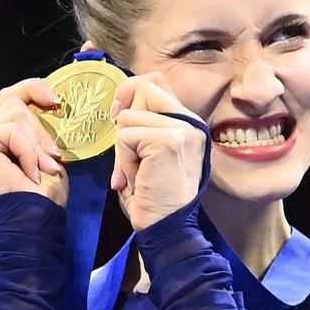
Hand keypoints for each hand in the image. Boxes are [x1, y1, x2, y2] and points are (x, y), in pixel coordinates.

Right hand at [0, 78, 68, 203]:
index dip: (33, 89)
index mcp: (2, 139)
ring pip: (14, 115)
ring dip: (36, 144)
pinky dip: (27, 151)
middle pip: (13, 102)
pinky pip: (10, 130)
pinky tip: (29, 173)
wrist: (34, 220)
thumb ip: (38, 129)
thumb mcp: (48, 154)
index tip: (57, 102)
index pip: (12, 98)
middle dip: (41, 129)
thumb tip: (50, 101)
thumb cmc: (44, 196)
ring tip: (44, 169)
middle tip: (54, 156)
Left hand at [109, 72, 208, 230]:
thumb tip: (120, 107)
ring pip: (129, 117)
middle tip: (127, 153)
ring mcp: (183, 129)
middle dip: (124, 119)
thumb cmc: (153, 196)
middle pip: (143, 87)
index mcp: (188, 122)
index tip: (118, 115)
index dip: (130, 90)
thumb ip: (144, 125)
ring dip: (122, 149)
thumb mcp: (148, 153)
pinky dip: (124, 161)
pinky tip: (137, 179)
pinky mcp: (171, 141)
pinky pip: (126, 136)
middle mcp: (191, 122)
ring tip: (136, 173)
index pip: (156, 81)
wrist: (166, 228)